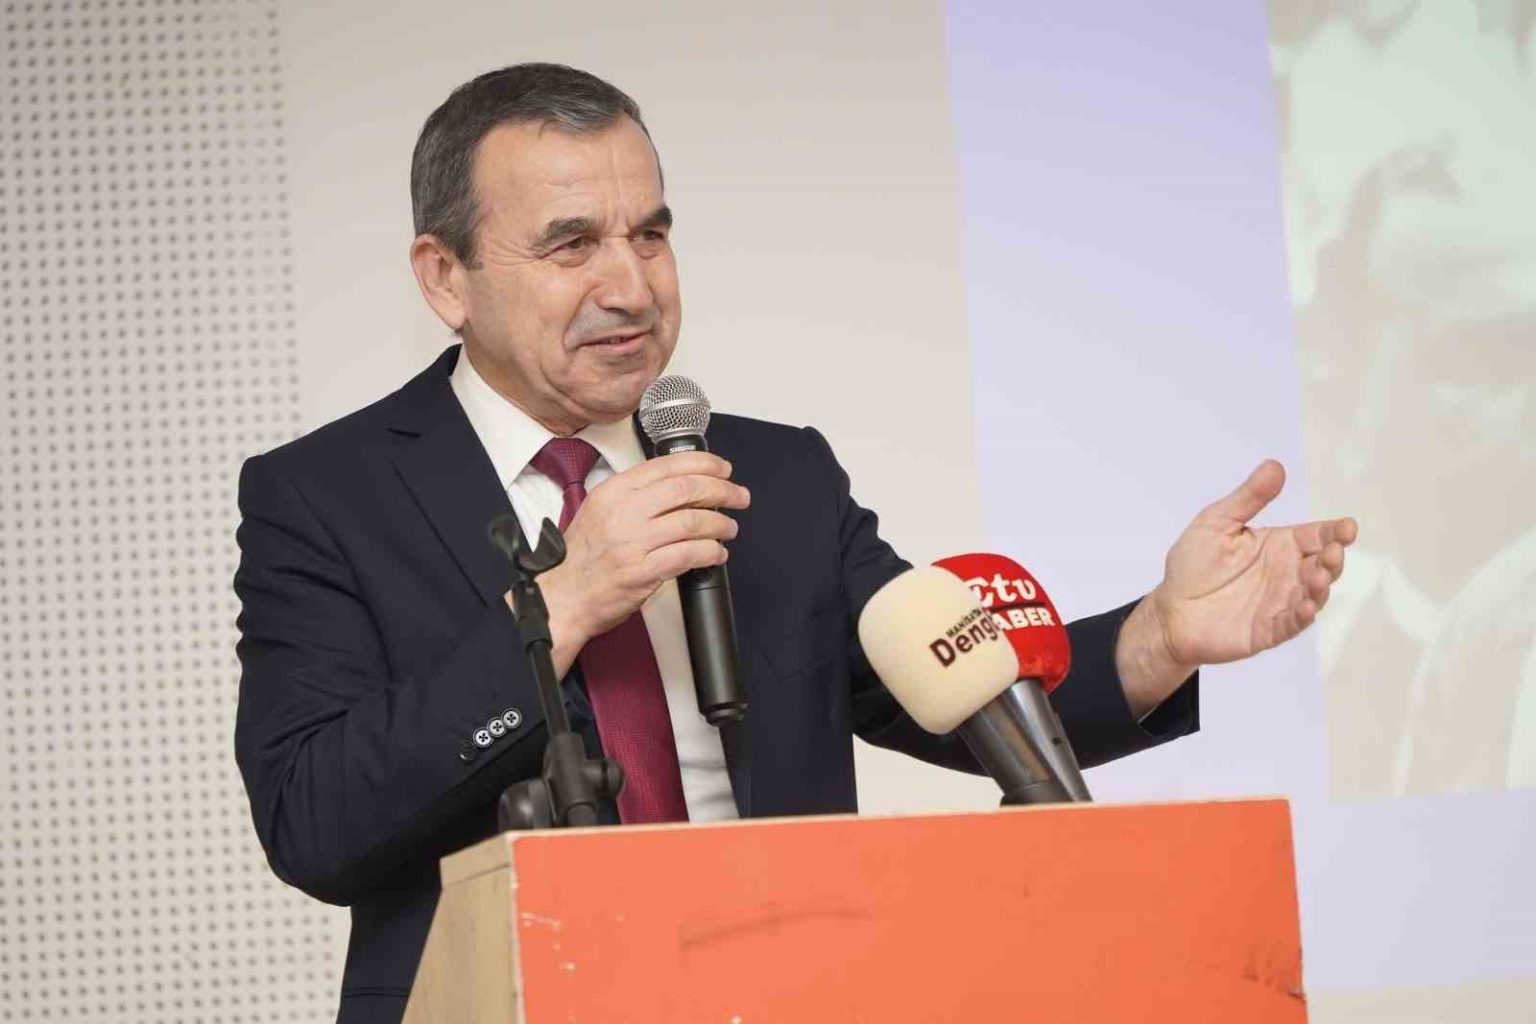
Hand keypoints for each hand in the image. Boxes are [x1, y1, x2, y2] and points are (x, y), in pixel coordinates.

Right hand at [508, 451, 749, 674]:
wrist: (563, 597)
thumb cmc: (582, 558)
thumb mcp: (599, 510)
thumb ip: (635, 495)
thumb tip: (680, 485)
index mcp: (615, 491)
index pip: (668, 466)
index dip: (705, 464)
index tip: (723, 470)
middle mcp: (624, 512)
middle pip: (688, 489)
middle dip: (722, 490)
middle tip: (738, 496)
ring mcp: (634, 542)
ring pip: (694, 522)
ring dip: (721, 524)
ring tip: (729, 528)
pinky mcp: (643, 571)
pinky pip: (690, 555)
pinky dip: (711, 552)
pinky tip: (717, 553)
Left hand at [1116, 460, 1357, 714]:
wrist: (1170, 610)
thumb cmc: (1193, 565)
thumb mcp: (1216, 522)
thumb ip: (1247, 498)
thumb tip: (1275, 466)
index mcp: (1279, 545)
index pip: (1316, 535)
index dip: (1335, 531)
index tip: (1348, 526)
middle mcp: (1286, 573)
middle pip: (1322, 564)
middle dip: (1333, 558)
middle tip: (1334, 551)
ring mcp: (1280, 602)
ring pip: (1313, 594)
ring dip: (1320, 586)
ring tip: (1319, 576)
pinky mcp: (1269, 629)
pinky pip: (1292, 623)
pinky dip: (1302, 615)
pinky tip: (1305, 606)